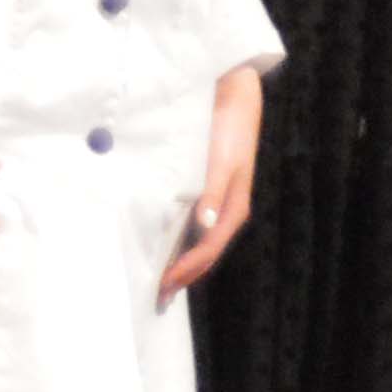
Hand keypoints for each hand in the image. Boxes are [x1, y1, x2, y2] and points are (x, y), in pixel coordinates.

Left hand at [163, 67, 261, 294]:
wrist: (234, 97)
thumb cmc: (228, 130)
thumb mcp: (222, 162)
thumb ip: (211, 194)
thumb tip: (204, 228)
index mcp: (232, 208)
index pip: (207, 250)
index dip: (185, 270)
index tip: (161, 286)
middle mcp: (226, 210)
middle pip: (205, 253)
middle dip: (184, 274)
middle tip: (156, 293)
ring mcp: (218, 201)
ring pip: (200, 242)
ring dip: (182, 260)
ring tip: (159, 275)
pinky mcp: (208, 190)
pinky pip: (193, 226)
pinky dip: (180, 241)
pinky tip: (164, 242)